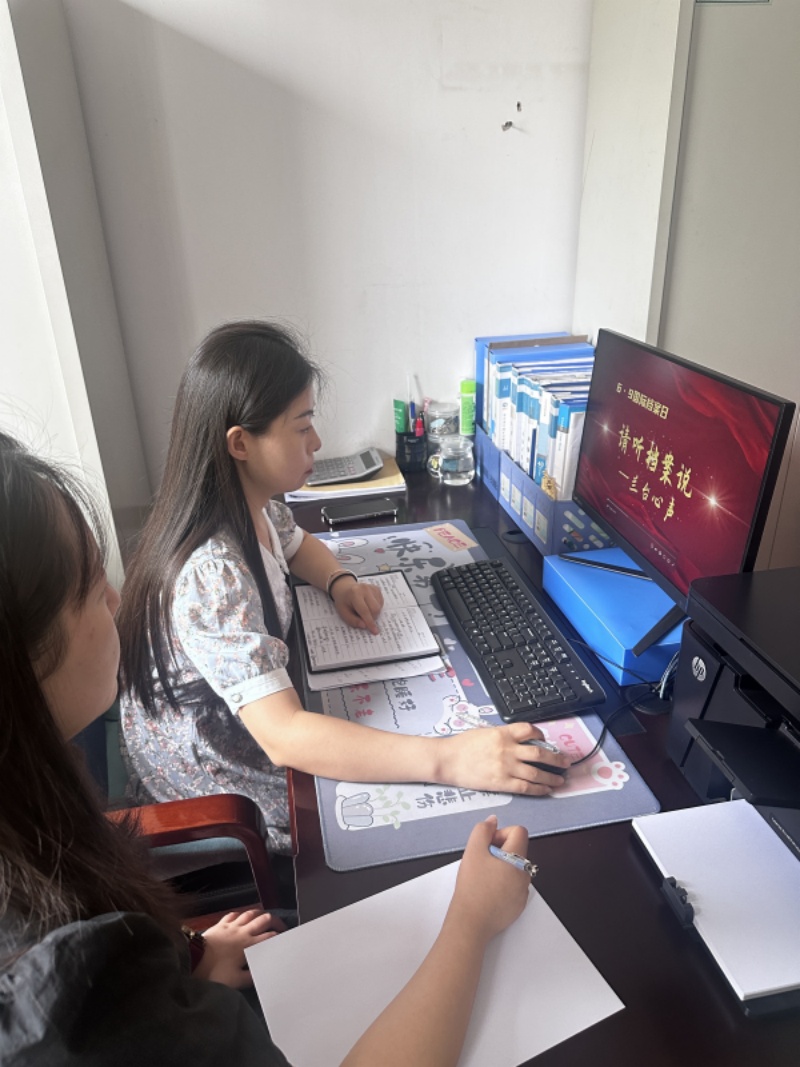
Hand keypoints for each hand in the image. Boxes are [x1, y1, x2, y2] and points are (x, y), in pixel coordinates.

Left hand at [192, 908, 286, 988]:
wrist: (194, 959)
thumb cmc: (216, 971)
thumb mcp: (236, 980)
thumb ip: (251, 977)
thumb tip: (263, 974)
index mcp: (250, 944)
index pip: (270, 936)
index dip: (279, 936)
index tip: (283, 939)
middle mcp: (244, 931)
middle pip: (263, 919)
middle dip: (274, 920)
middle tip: (280, 925)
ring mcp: (232, 925)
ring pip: (250, 913)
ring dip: (259, 914)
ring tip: (264, 917)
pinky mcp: (220, 924)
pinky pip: (234, 914)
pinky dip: (240, 914)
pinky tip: (241, 917)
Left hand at [332, 579, 383, 634]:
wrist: (345, 588)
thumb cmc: (343, 602)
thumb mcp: (343, 612)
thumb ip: (353, 620)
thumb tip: (365, 626)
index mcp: (355, 594)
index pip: (365, 611)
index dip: (370, 622)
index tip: (375, 631)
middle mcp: (365, 589)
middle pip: (375, 609)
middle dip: (372, 618)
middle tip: (364, 619)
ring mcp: (372, 588)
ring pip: (379, 607)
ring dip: (374, 613)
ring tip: (364, 610)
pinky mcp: (377, 589)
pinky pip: (381, 603)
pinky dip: (376, 608)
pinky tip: (368, 605)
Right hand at [438, 721, 570, 795]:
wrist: (447, 760)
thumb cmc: (462, 745)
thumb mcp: (484, 732)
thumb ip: (503, 736)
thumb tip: (518, 741)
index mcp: (503, 733)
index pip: (529, 730)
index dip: (541, 735)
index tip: (546, 740)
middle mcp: (507, 749)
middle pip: (540, 753)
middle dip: (556, 759)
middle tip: (566, 762)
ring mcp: (505, 767)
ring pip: (536, 773)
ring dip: (551, 777)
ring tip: (560, 780)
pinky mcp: (501, 782)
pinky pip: (526, 787)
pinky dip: (539, 789)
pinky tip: (546, 790)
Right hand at [447, 816, 531, 945]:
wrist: (471, 922)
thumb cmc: (472, 886)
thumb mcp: (473, 851)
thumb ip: (483, 830)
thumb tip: (493, 821)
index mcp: (518, 860)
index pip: (519, 831)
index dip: (501, 833)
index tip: (487, 846)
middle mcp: (525, 875)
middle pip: (517, 850)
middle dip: (499, 850)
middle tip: (482, 861)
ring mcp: (523, 892)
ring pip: (514, 868)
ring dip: (500, 866)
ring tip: (483, 877)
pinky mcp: (518, 906)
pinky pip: (513, 886)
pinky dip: (502, 883)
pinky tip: (487, 891)